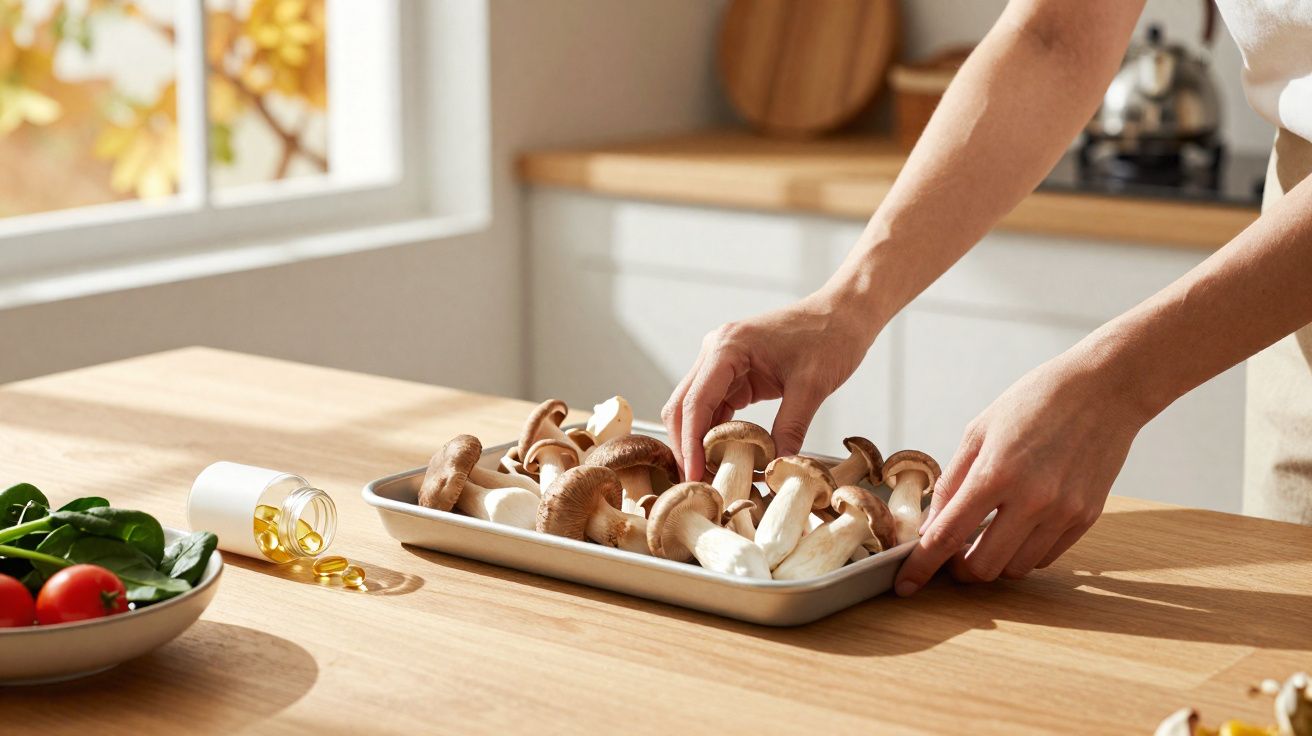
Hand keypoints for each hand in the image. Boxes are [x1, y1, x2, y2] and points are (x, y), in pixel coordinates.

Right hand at [663, 292, 876, 480]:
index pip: (695, 403)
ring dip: (699, 443)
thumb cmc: (830, 337)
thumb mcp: (812, 386)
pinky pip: (716, 408)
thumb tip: (776, 469)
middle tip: (696, 485)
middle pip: (684, 407)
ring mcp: (722, 362)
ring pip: (695, 410)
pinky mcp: (735, 373)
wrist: (844, 313)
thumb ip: (791, 428)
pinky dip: (716, 434)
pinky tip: (724, 458)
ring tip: (709, 478)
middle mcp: (715, 351)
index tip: (694, 477)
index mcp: (727, 347)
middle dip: (686, 447)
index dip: (690, 444)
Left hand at [894, 350, 1149, 595]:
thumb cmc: (1035, 403)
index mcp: (995, 473)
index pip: (947, 536)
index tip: (907, 585)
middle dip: (960, 568)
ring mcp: (1063, 512)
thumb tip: (931, 527)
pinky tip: (1019, 526)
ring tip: (989, 532)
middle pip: (983, 567)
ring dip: (994, 560)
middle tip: (953, 552)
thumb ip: (952, 483)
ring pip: (1015, 569)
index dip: (922, 566)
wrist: (1103, 389)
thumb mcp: (978, 432)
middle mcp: (1032, 499)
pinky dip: (1024, 551)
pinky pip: (1046, 557)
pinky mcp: (1086, 518)